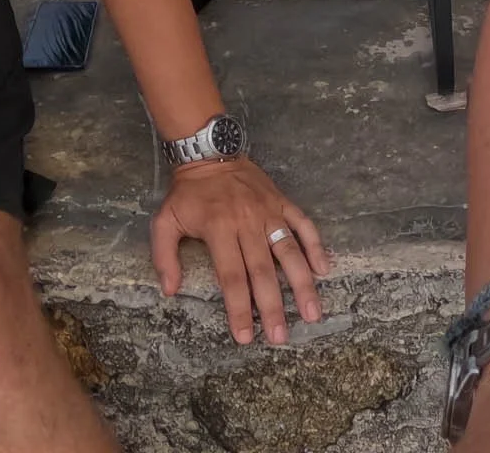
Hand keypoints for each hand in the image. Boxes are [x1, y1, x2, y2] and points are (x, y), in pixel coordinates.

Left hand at [150, 159, 330, 344]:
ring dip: (302, 284)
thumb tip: (170, 290)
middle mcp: (248, 222)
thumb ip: (164, 256)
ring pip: (289, 251)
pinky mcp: (282, 201)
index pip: (232, 277)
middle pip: (264, 271)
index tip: (245, 336)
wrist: (210, 151)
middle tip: (281, 337)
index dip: (239, 309)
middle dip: (273, 307)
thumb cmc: (187, 192)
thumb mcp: (165, 221)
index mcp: (219, 229)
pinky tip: (324, 269)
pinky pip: (303, 224)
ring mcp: (269, 211)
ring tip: (312, 313)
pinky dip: (316, 245)